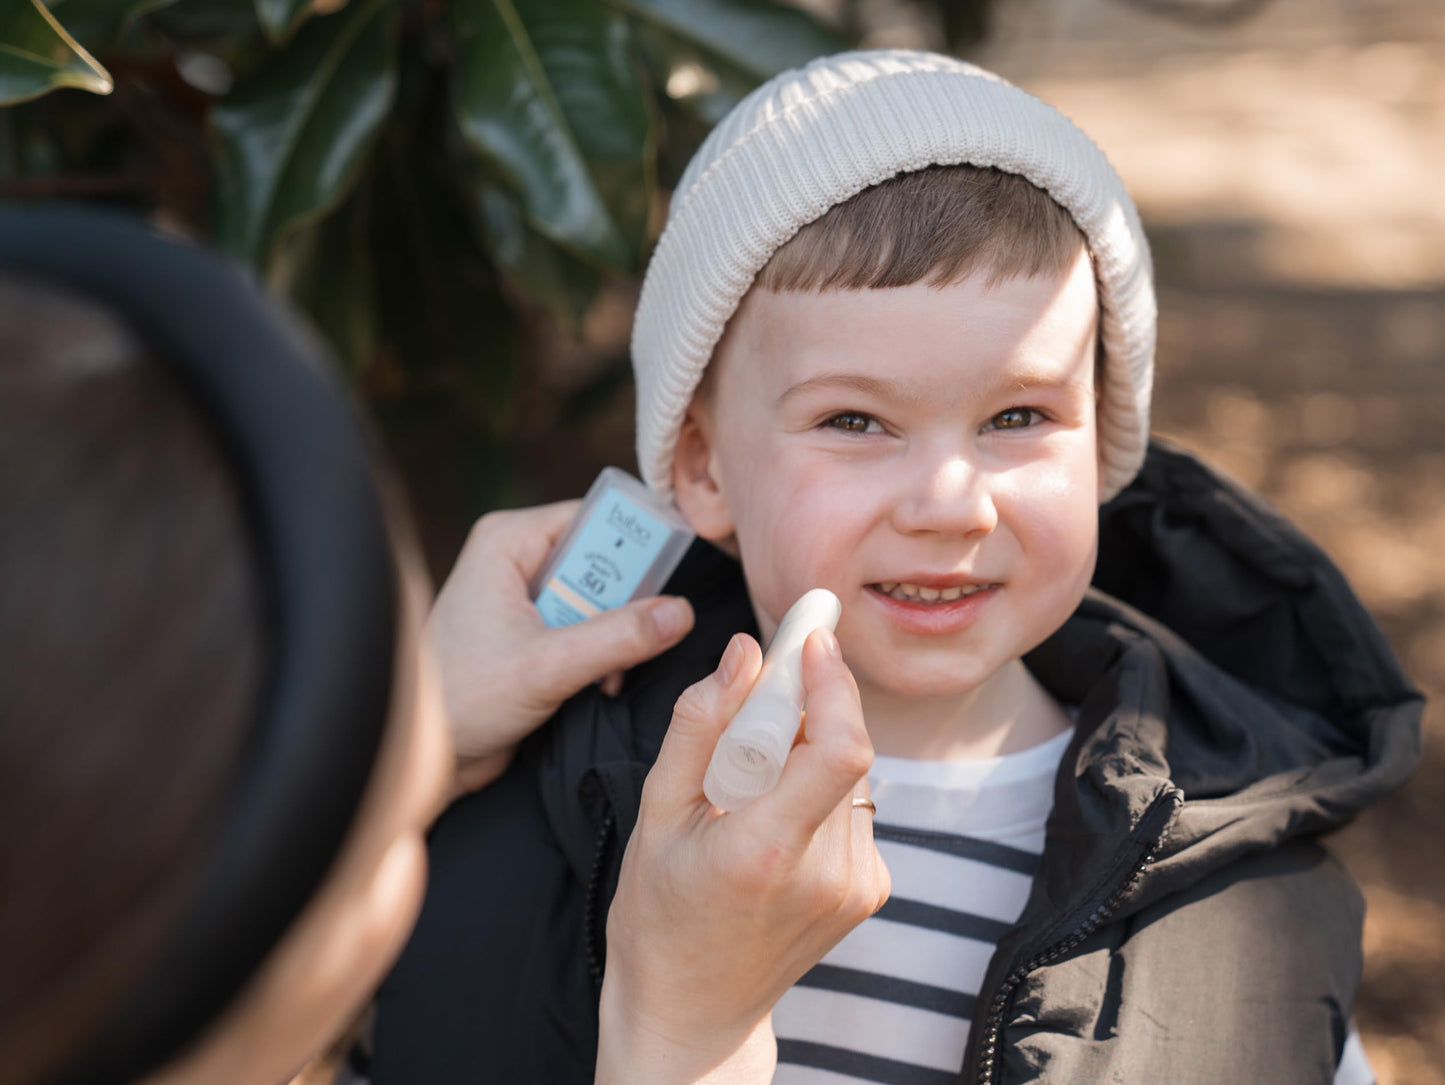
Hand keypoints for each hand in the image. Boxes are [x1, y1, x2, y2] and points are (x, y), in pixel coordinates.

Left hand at [429, 501, 695, 795]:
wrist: (423, 755)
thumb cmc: (459, 700)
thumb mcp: (548, 665)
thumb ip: (617, 637)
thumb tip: (679, 613)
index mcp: (510, 542)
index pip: (596, 518)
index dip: (638, 544)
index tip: (672, 577)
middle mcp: (517, 561)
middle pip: (605, 561)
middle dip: (626, 606)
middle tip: (633, 641)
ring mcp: (525, 599)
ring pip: (601, 601)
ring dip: (616, 639)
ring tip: (609, 675)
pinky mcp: (532, 635)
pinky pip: (588, 630)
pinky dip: (602, 658)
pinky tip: (598, 687)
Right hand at [596, 628, 890, 1082]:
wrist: (693, 1010)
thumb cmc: (660, 912)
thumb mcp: (655, 812)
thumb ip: (699, 724)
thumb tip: (743, 652)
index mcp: (765, 851)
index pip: (839, 748)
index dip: (833, 681)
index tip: (813, 637)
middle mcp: (826, 872)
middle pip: (844, 749)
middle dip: (810, 702)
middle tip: (767, 685)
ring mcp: (856, 886)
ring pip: (849, 773)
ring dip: (808, 750)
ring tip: (749, 782)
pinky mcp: (870, 890)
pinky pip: (854, 805)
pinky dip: (817, 789)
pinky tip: (773, 817)